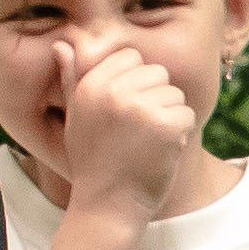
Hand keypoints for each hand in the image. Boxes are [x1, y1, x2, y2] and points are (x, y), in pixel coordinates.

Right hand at [52, 39, 197, 226]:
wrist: (108, 204)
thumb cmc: (93, 162)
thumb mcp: (75, 117)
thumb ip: (72, 79)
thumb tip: (62, 44)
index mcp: (92, 84)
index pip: (131, 57)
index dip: (137, 82)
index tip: (128, 110)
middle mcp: (114, 91)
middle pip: (158, 73)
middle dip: (156, 99)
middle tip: (140, 131)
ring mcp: (140, 107)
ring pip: (175, 94)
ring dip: (170, 117)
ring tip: (148, 142)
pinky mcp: (165, 126)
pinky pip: (186, 114)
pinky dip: (181, 133)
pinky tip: (162, 151)